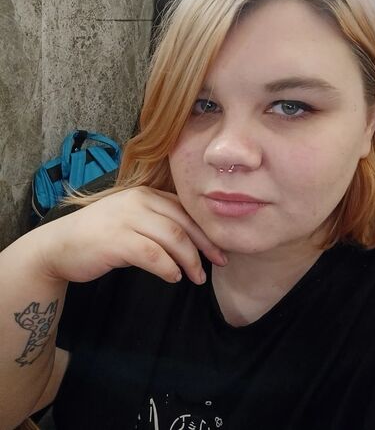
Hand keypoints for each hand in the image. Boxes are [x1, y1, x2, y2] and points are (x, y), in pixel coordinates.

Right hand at [36, 187, 226, 285]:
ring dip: (190, 260)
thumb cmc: (100, 235)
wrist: (58, 245)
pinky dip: (168, 268)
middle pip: (184, 223)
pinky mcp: (117, 239)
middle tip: (219, 263)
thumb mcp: (131, 219)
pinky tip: (173, 277)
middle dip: (205, 245)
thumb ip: (157, 221)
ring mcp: (127, 218)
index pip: (185, 210)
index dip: (206, 230)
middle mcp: (139, 201)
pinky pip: (153, 255)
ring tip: (197, 277)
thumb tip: (192, 241)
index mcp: (146, 193)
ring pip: (173, 238)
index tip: (219, 249)